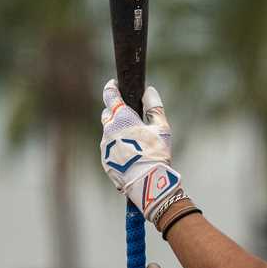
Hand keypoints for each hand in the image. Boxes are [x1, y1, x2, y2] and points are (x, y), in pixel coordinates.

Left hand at [100, 80, 184, 224]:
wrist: (147, 183)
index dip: (111, 87)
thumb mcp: (162, 128)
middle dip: (115, 111)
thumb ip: (154, 107)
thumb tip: (149, 91)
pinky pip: (109, 148)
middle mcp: (108, 130)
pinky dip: (117, 147)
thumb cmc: (156, 153)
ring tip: (134, 141)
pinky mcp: (105, 160)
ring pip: (108, 132)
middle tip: (129, 116)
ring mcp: (104, 146)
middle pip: (107, 114)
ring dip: (117, 132)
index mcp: (122, 118)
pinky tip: (131, 155)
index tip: (114, 84)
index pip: (110, 95)